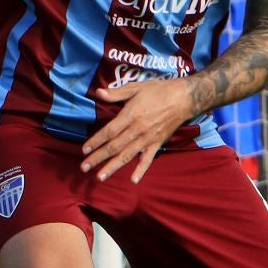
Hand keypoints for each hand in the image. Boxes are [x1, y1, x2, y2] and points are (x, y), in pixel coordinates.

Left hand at [81, 77, 196, 182]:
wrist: (184, 98)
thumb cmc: (159, 90)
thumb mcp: (137, 87)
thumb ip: (117, 93)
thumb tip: (99, 93)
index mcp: (131, 114)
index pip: (109, 131)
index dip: (96, 141)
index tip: (84, 150)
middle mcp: (138, 129)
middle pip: (115, 146)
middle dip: (98, 157)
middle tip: (84, 167)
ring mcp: (148, 138)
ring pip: (127, 155)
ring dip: (113, 167)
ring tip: (101, 177)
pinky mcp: (157, 143)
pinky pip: (148, 159)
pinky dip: (141, 170)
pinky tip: (133, 180)